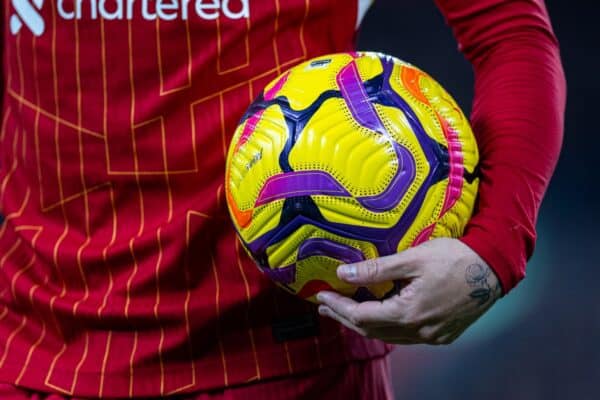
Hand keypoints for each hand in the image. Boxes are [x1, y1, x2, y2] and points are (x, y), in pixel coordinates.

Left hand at [316, 238, 501, 344]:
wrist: (495, 267)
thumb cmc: (455, 258)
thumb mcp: (412, 258)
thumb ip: (376, 269)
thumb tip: (343, 273)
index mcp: (408, 314)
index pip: (361, 316)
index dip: (338, 306)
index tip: (320, 296)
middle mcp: (419, 332)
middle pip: (371, 330)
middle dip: (345, 318)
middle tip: (324, 307)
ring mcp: (432, 336)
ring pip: (388, 336)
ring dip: (364, 324)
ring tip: (345, 311)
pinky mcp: (443, 335)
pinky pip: (405, 336)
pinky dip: (387, 326)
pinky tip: (379, 315)